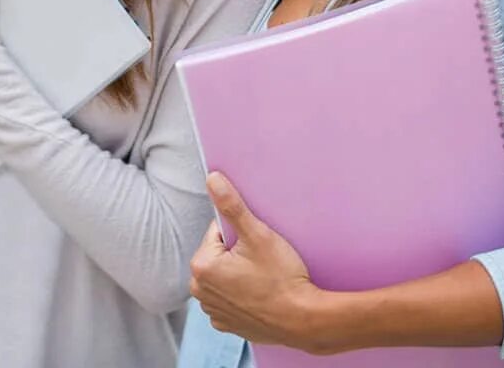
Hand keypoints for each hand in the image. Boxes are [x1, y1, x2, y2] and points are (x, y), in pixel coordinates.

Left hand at [189, 172, 344, 352]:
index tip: (257, 246)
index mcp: (201, 266)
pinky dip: (241, 295)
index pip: (217, 233)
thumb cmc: (282, 278)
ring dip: (237, 274)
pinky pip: (229, 299)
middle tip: (262, 263)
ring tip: (263, 280)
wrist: (303, 321)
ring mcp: (212, 310)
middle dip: (236, 254)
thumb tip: (212, 179)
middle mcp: (200, 290)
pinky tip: (259, 296)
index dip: (240, 234)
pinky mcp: (226, 324)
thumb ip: (232, 206)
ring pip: (224, 276)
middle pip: (218, 255)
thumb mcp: (258, 235)